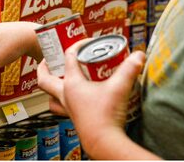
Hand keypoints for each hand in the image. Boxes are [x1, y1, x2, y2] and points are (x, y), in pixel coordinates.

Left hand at [37, 38, 144, 155]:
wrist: (104, 141)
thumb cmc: (106, 116)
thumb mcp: (120, 87)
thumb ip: (130, 69)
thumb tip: (139, 55)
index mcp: (72, 84)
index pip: (68, 57)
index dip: (78, 45)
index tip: (89, 42)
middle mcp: (66, 96)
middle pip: (44, 79)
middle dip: (44, 67)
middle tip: (49, 59)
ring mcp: (69, 109)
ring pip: (50, 96)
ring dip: (50, 87)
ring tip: (57, 79)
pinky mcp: (75, 118)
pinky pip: (61, 108)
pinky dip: (63, 102)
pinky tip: (74, 99)